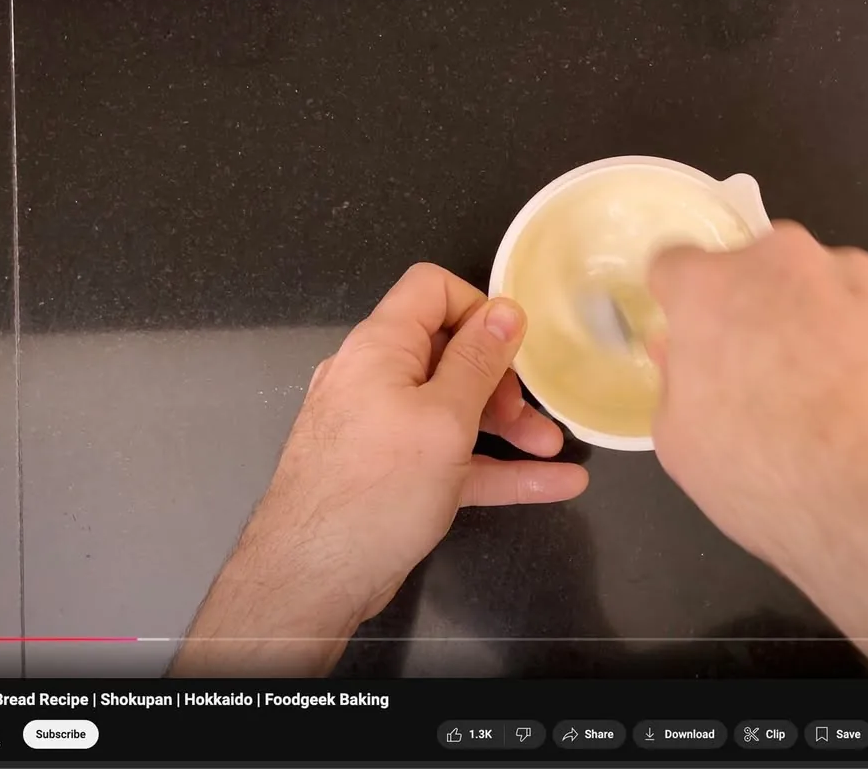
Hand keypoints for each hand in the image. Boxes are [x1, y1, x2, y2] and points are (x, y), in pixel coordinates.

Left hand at [170, 263, 588, 675]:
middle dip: (501, 380)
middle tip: (531, 413)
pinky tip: (551, 483)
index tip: (514, 345)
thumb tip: (504, 309)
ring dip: (507, 428)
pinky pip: (449, 457)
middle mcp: (374, 378)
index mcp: (380, 347)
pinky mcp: (390, 474)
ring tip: (554, 449)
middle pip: (449, 354)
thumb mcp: (445, 418)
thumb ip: (479, 361)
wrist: (313, 577)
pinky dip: (494, 467)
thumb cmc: (377, 490)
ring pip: (453, 411)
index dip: (478, 307)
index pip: (430, 290)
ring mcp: (380, 429)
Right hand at [648, 222, 867, 611]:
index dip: (686, 307)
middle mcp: (785, 261)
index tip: (701, 343)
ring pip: (832, 285)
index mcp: (712, 290)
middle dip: (762, 310)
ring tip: (848, 399)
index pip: (678, 266)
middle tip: (775, 380)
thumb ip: (675, 382)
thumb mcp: (685, 448)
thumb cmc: (773, 481)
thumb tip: (682, 351)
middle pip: (761, 268)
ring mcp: (863, 273)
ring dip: (828, 323)